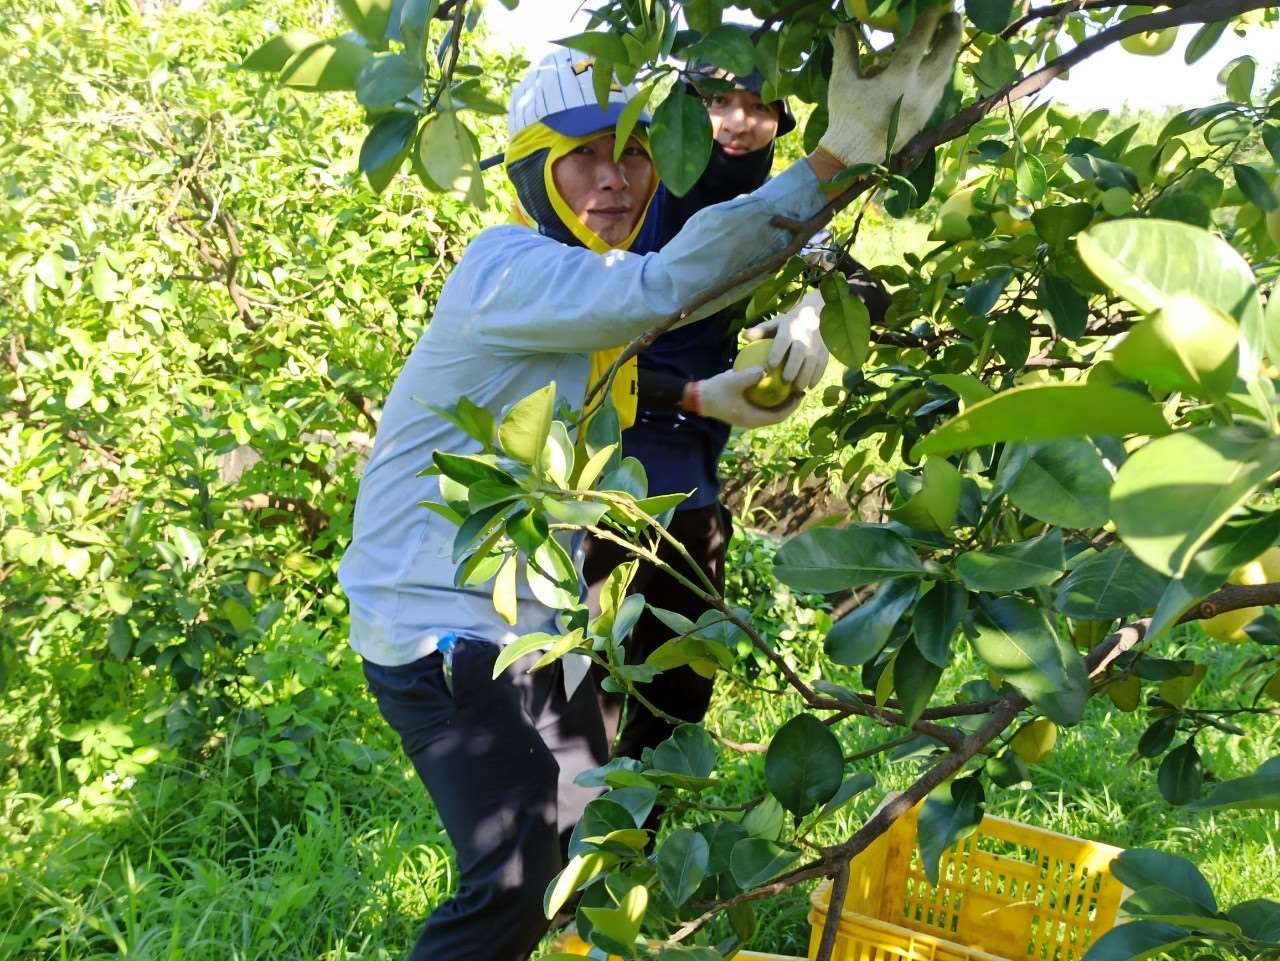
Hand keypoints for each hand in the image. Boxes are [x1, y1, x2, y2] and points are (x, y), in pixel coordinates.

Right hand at [686, 367, 802, 427]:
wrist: (697, 398)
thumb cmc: (714, 391)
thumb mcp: (732, 381)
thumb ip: (749, 376)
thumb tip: (765, 370)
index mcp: (751, 418)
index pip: (778, 417)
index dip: (791, 407)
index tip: (800, 394)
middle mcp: (751, 420)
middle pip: (776, 415)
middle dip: (788, 404)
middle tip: (798, 389)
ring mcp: (746, 416)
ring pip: (769, 410)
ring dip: (779, 400)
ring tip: (788, 386)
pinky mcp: (742, 410)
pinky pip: (760, 404)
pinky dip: (768, 396)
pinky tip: (770, 382)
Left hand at [744, 289, 828, 390]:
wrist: (814, 314)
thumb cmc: (788, 323)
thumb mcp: (774, 323)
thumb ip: (760, 331)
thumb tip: (744, 336)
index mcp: (790, 328)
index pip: (782, 342)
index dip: (777, 353)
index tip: (770, 366)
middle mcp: (804, 336)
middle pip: (799, 354)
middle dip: (793, 369)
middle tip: (785, 382)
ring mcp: (817, 344)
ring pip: (812, 362)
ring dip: (805, 376)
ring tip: (797, 389)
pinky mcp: (825, 351)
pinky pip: (822, 366)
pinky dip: (816, 377)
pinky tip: (809, 387)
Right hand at [817, 7, 962, 169]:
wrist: (855, 156)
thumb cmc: (846, 117)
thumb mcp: (842, 81)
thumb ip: (846, 51)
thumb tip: (843, 25)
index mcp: (898, 79)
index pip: (920, 40)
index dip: (929, 19)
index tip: (935, 6)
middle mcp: (919, 90)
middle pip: (946, 53)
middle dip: (952, 31)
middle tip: (951, 15)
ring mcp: (926, 104)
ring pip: (946, 70)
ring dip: (949, 50)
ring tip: (946, 35)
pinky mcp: (926, 115)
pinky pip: (940, 86)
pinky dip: (942, 69)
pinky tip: (937, 63)